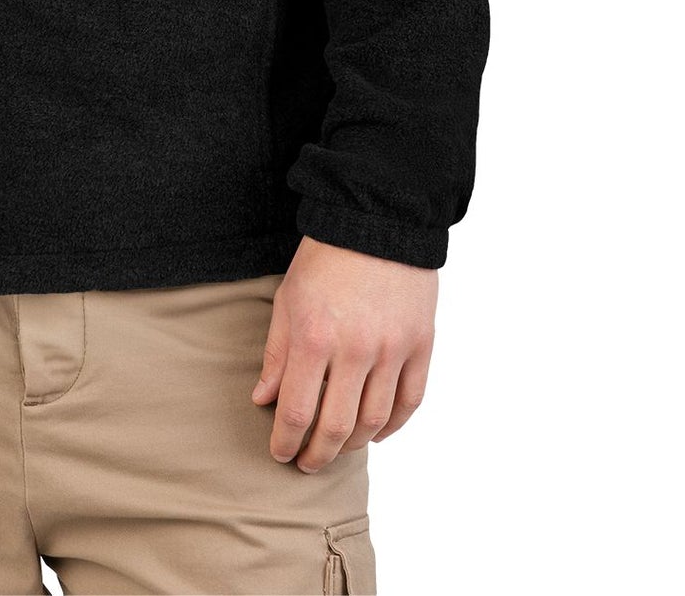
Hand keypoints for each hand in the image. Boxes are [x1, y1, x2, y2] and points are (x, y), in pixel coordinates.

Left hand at [252, 237, 435, 470]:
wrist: (376, 221)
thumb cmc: (325, 258)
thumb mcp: (288, 299)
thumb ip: (276, 354)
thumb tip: (263, 399)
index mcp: (315, 338)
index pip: (297, 412)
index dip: (286, 441)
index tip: (280, 453)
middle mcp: (356, 350)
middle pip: (337, 427)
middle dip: (317, 454)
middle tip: (306, 463)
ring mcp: (393, 349)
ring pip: (375, 422)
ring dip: (353, 445)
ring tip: (337, 448)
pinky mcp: (421, 345)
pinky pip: (410, 402)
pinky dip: (394, 426)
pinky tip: (377, 433)